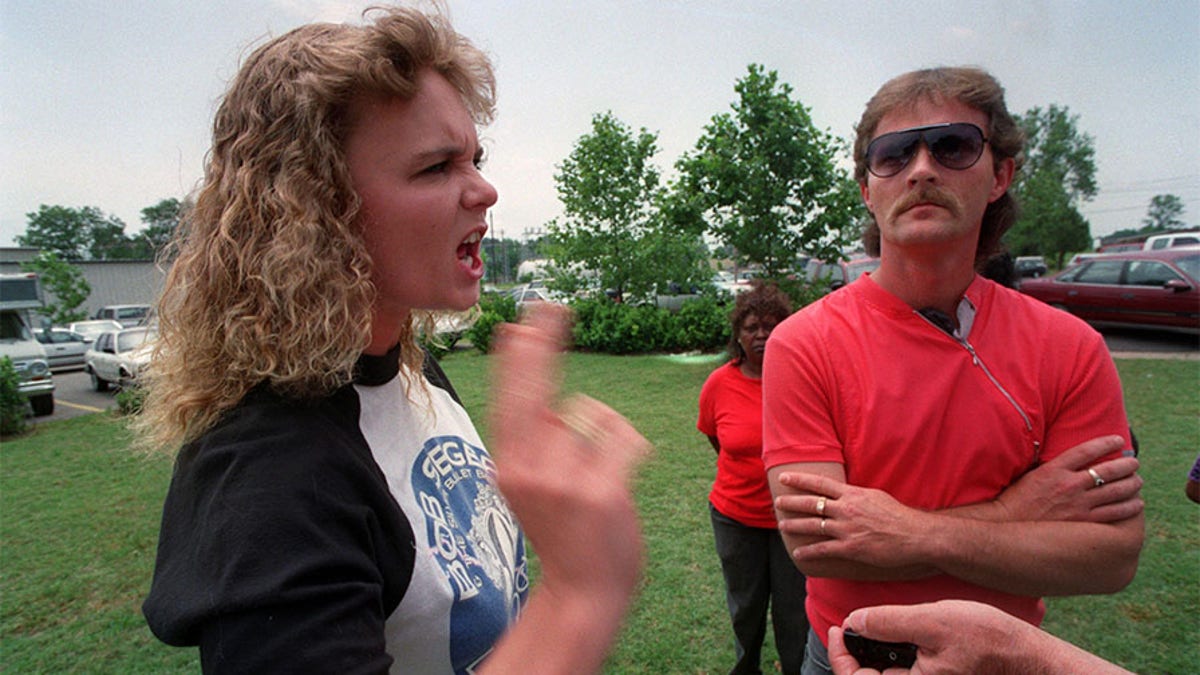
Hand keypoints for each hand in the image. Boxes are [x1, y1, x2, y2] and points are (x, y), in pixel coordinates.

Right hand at [488, 304, 650, 602]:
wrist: (583, 595)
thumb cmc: (565, 533)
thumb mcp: (533, 489)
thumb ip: (537, 445)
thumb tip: (554, 401)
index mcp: (509, 465)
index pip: (510, 398)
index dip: (518, 358)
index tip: (521, 323)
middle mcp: (527, 467)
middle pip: (536, 389)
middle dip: (542, 342)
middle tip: (552, 306)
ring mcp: (563, 479)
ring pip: (591, 415)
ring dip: (606, 432)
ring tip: (603, 474)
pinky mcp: (600, 491)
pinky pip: (623, 436)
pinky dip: (630, 446)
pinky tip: (622, 473)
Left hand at [775, 472, 930, 569]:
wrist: (915, 535)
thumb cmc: (899, 516)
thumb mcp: (875, 496)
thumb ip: (856, 495)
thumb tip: (844, 493)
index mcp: (853, 495)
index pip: (821, 484)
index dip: (800, 480)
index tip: (785, 477)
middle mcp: (846, 509)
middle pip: (812, 503)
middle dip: (791, 502)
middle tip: (777, 501)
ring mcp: (847, 529)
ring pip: (813, 525)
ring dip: (795, 525)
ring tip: (782, 526)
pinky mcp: (851, 548)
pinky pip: (823, 549)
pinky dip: (808, 551)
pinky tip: (798, 552)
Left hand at [828, 600, 1132, 674]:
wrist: (1030, 656)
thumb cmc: (988, 640)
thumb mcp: (933, 621)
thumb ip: (889, 622)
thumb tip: (854, 621)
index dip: (839, 655)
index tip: (837, 628)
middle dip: (853, 656)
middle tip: (849, 627)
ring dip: (872, 658)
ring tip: (871, 630)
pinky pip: (905, 674)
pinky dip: (893, 660)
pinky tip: (897, 637)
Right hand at [994, 435, 1142, 522]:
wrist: (1006, 526)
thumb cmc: (1015, 500)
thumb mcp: (1030, 475)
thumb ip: (1051, 466)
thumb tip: (1067, 458)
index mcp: (1054, 469)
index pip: (1086, 450)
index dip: (1105, 443)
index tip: (1118, 440)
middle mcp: (1068, 485)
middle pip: (1107, 470)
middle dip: (1126, 465)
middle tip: (1134, 464)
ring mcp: (1077, 504)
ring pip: (1115, 491)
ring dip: (1132, 485)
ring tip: (1138, 482)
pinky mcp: (1082, 522)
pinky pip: (1114, 513)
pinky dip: (1129, 507)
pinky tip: (1136, 504)